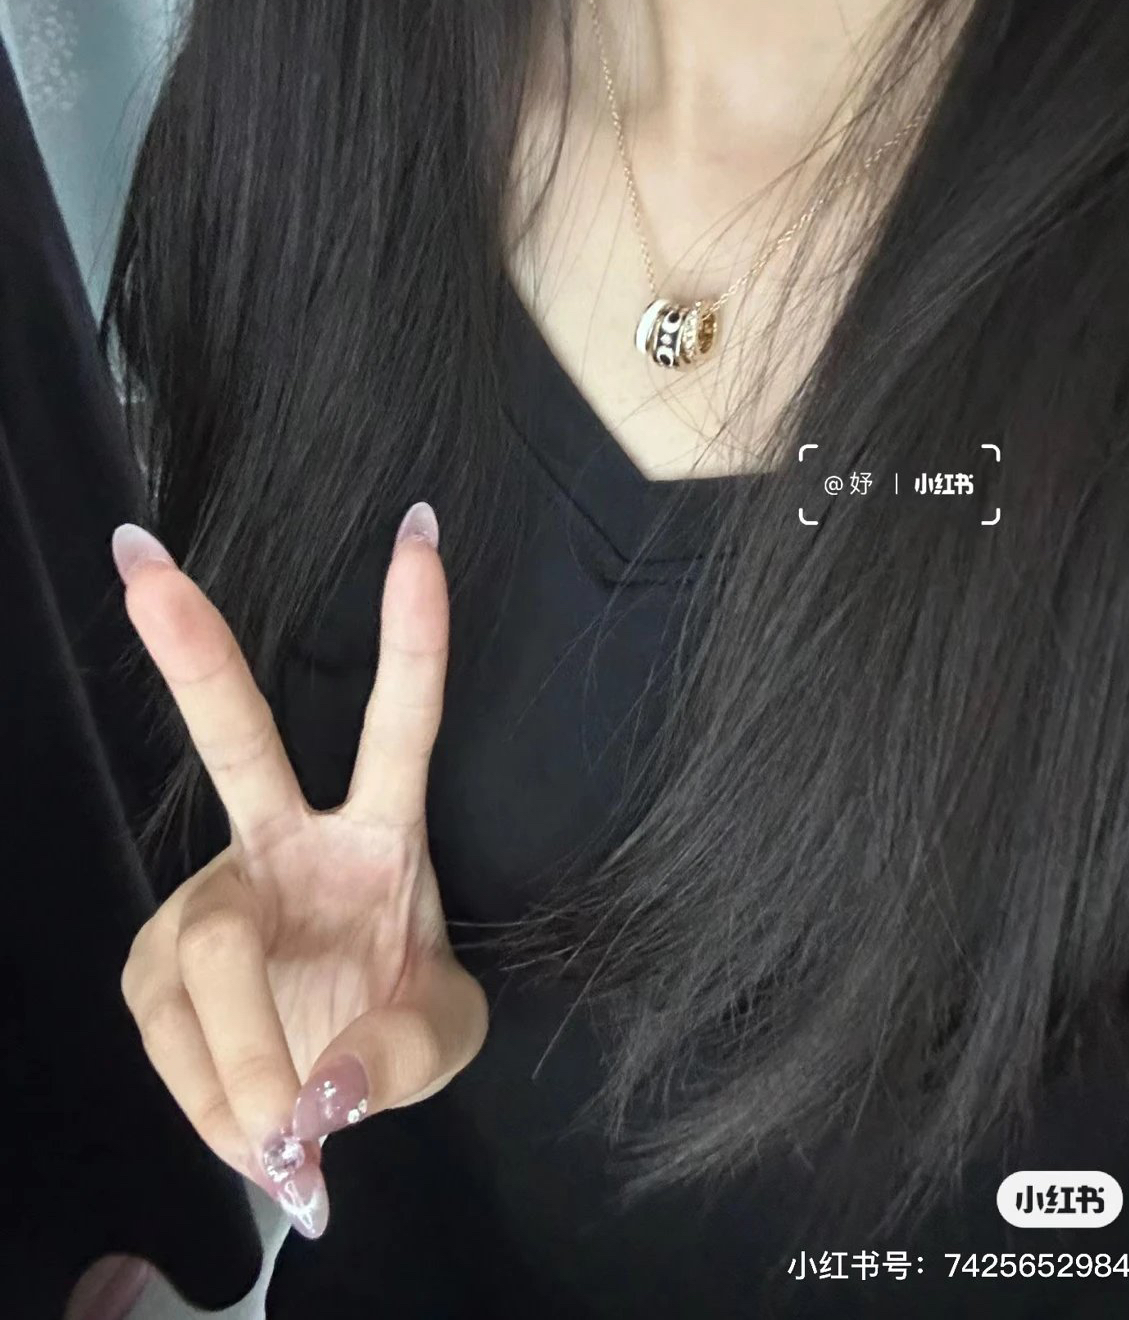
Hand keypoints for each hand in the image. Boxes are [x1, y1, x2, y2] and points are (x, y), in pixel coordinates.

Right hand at [114, 503, 486, 1237]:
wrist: (329, 1083)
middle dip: (194, 654)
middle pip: (236, 741)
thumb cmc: (395, 1027)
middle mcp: (283, 839)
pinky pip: (173, 1035)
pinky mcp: (155, 958)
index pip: (400, 722)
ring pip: (205, 957)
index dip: (413, 635)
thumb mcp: (444, 1043)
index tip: (420, 533)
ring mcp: (210, 891)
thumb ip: (403, 1057)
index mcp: (379, 834)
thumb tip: (316, 1089)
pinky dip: (209, 1095)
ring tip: (282, 1135)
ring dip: (238, 1062)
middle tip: (143, 569)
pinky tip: (240, 1120)